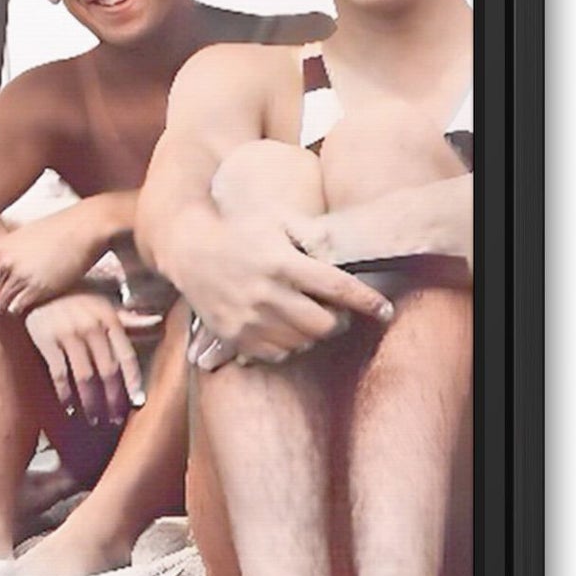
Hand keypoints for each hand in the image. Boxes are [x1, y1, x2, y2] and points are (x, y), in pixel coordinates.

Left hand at [0, 208, 106, 316]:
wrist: (84, 228)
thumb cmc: (56, 229)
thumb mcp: (22, 233)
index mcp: (1, 248)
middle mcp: (7, 262)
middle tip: (7, 302)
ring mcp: (21, 276)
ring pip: (2, 302)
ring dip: (8, 306)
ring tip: (17, 306)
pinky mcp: (38, 288)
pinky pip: (18, 307)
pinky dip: (19, 309)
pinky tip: (28, 305)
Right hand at [22, 292, 156, 427]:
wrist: (36, 286)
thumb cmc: (74, 295)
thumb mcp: (102, 303)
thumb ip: (128, 318)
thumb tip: (157, 322)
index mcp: (109, 319)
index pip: (126, 356)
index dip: (133, 381)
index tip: (137, 403)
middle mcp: (91, 327)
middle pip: (107, 371)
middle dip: (112, 399)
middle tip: (114, 419)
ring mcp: (68, 334)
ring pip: (85, 377)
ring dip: (90, 402)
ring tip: (93, 420)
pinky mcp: (46, 340)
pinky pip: (59, 374)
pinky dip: (65, 394)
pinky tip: (69, 408)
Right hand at [178, 215, 390, 364]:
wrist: (189, 250)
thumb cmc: (240, 232)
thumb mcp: (277, 221)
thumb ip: (311, 235)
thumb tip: (344, 256)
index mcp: (281, 262)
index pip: (336, 287)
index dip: (367, 301)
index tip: (385, 311)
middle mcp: (266, 293)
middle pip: (324, 324)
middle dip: (339, 321)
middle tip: (338, 312)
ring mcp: (249, 318)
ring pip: (303, 342)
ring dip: (314, 333)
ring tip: (308, 317)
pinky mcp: (235, 336)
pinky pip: (277, 354)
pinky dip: (289, 345)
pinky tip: (284, 327)